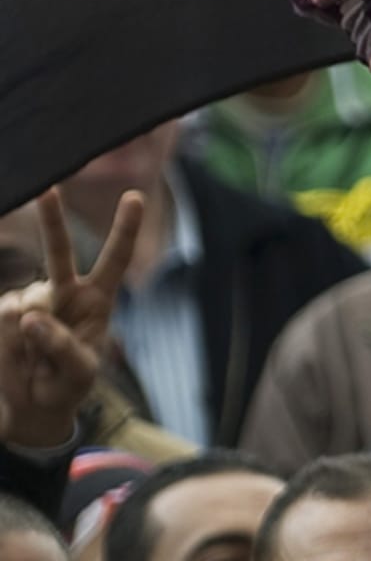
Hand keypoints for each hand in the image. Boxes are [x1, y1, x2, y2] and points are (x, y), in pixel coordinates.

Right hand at [0, 189, 142, 447]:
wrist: (34, 405)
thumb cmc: (68, 386)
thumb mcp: (78, 373)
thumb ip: (61, 346)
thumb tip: (32, 316)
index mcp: (97, 299)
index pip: (115, 259)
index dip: (124, 229)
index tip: (134, 196)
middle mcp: (64, 291)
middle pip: (58, 251)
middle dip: (52, 219)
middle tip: (48, 189)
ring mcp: (33, 299)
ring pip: (26, 303)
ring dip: (29, 337)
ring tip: (37, 360)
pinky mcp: (6, 311)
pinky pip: (6, 318)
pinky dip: (10, 343)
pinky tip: (20, 355)